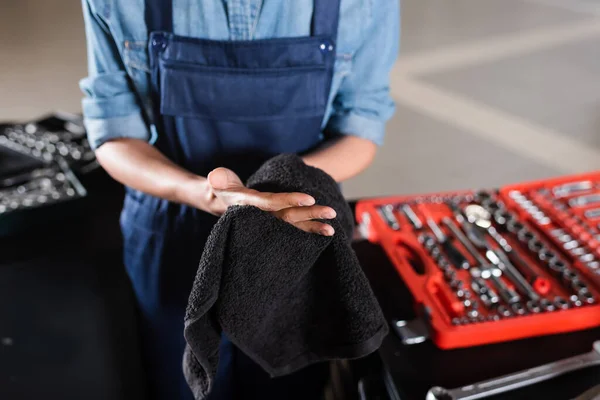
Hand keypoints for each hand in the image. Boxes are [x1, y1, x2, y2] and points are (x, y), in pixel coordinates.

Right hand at [205, 167, 335, 235]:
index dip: (289, 200)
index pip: (271, 202)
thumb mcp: (218, 182)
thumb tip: (214, 177)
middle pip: (287, 217)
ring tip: (332, 229)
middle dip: (310, 215)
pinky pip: (293, 228)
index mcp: (248, 205)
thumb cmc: (222, 189)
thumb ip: (219, 178)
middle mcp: (260, 217)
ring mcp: (268, 222)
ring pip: (292, 225)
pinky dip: (308, 230)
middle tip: (331, 213)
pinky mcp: (274, 224)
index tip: (309, 198)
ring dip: (313, 227)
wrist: (220, 205)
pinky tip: (325, 232)